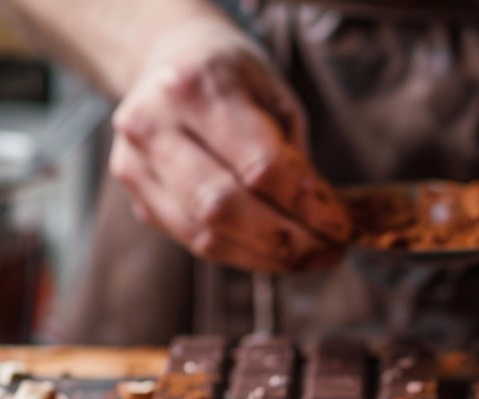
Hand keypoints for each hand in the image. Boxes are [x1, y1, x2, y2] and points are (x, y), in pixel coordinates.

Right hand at [110, 18, 350, 272]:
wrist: (167, 60)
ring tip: (310, 258)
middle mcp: (154, 125)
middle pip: (224, 207)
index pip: (259, 164)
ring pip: (207, 234)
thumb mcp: (273, 91)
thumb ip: (293, 152)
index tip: (342, 225)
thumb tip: (319, 218)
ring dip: (267, 257)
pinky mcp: (138, 198)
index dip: (306, 204)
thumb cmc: (230, 76)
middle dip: (286, 241)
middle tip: (329, 252)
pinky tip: (275, 254)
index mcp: (196, 86)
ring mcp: (137, 166)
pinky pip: (194, 242)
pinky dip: (242, 254)